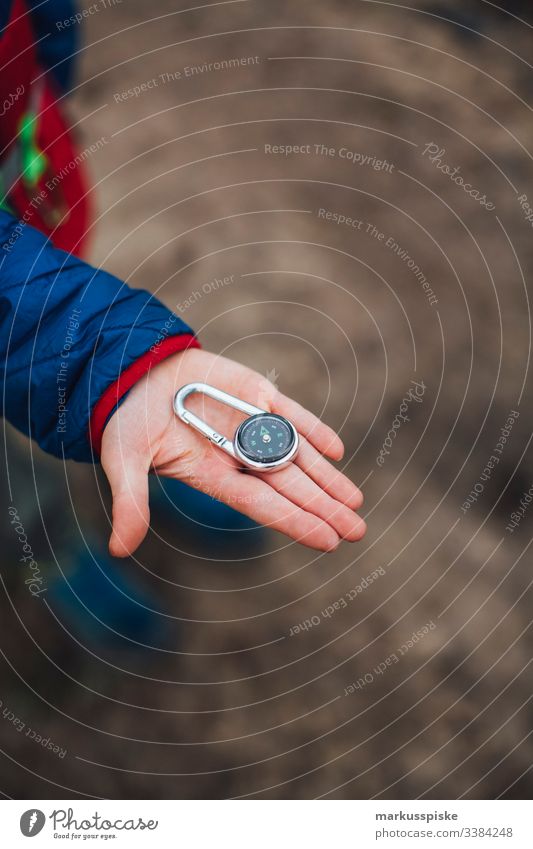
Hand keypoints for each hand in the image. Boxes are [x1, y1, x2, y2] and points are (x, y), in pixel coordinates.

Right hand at [101, 348, 365, 556]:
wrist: (135, 373)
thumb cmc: (128, 421)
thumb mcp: (124, 460)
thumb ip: (130, 501)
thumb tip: (118, 551)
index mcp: (212, 474)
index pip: (261, 503)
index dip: (295, 521)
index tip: (329, 541)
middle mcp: (238, 455)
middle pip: (290, 486)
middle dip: (324, 507)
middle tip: (358, 532)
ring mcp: (251, 424)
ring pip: (298, 454)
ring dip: (327, 477)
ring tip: (355, 502)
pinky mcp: (257, 394)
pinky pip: (291, 414)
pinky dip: (313, 429)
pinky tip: (336, 450)